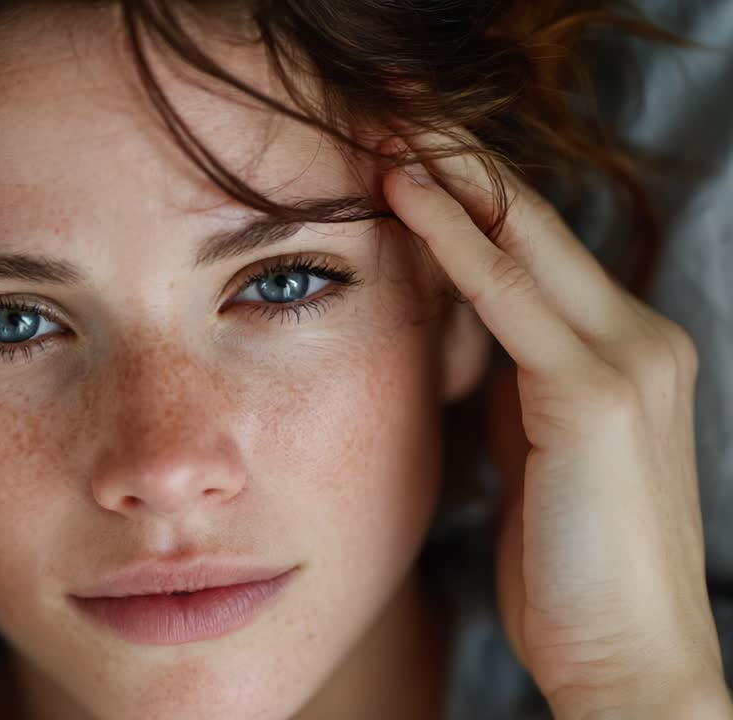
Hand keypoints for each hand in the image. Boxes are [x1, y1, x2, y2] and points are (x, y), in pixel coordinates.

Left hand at [382, 131, 730, 718]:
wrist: (626, 657)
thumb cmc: (569, 566)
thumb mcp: (531, 451)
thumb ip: (508, 385)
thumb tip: (457, 335)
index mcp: (622, 351)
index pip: (537, 245)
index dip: (472, 190)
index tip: (406, 149)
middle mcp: (639, 337)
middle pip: (533, 219)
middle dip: (460, 158)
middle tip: (389, 109)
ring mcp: (626, 358)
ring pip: (524, 238)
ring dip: (451, 175)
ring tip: (386, 126)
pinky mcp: (594, 394)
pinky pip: (507, 296)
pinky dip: (454, 239)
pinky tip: (404, 196)